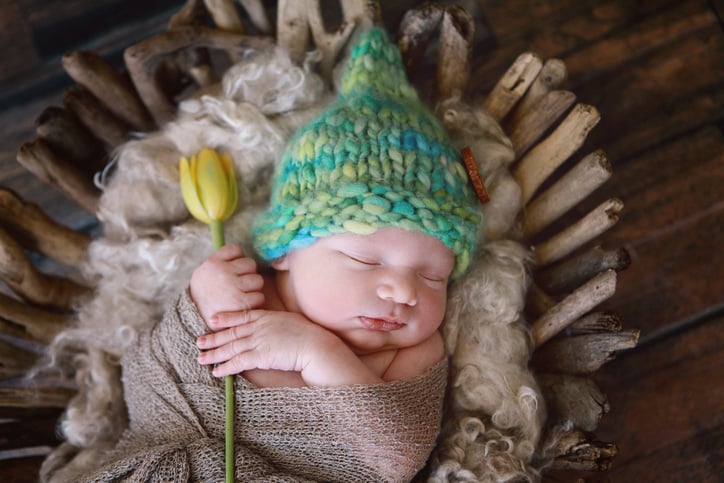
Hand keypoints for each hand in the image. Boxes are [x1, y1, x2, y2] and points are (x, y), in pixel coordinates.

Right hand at [189, 245, 264, 324]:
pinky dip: (254, 302)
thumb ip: (220, 260)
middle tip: (238, 284)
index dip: (236, 260)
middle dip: (247, 274)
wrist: (194, 320)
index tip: (232, 269)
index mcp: (213, 263)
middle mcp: (223, 273)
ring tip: (241, 295)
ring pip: (258, 280)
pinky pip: (259, 297)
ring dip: (253, 289)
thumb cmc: (203, 295)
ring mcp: (233, 287)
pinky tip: (244, 304)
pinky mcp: (241, 303)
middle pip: (250, 264)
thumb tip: (239, 252)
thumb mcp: (204, 272)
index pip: (235, 250)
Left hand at [197, 310, 381, 386]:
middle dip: (214, 338)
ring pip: (231, 347)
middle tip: (200, 342)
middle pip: (231, 332)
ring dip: (214, 354)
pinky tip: (217, 371)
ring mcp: (259, 341)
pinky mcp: (260, 356)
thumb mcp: (292, 322)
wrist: (316, 345)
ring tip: (202, 358)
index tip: (212, 320)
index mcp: (267, 316)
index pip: (241, 315)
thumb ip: (279, 323)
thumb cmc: (310, 336)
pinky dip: (226, 367)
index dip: (225, 318)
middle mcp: (259, 327)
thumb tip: (276, 327)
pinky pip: (238, 362)